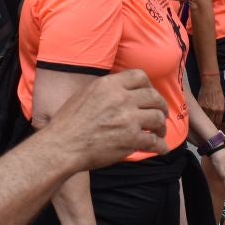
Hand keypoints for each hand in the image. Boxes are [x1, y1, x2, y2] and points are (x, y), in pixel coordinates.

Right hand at [43, 69, 166, 168]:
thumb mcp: (85, 94)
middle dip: (161, 106)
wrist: (62, 146)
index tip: (150, 95)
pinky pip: (154, 141)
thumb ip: (106, 90)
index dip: (149, 86)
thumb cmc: (68, 123)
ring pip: (157, 118)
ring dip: (161, 126)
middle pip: (153, 97)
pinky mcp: (131, 139)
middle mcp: (121, 98)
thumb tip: (120, 91)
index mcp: (109, 85)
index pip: (140, 76)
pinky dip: (160, 146)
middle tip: (161, 114)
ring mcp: (128, 118)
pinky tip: (160, 148)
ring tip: (160, 132)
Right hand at [196, 76, 224, 126]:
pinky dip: (199, 117)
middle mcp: (214, 110)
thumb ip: (219, 111)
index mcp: (220, 110)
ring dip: (203, 123)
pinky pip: (200, 114)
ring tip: (202, 127)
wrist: (211, 83)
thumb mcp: (222, 102)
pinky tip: (198, 119)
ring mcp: (206, 108)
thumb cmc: (217, 91)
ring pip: (205, 119)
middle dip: (209, 127)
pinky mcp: (200, 105)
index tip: (213, 130)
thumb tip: (216, 118)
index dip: (215, 127)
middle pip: (211, 123)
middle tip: (207, 130)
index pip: (218, 122)